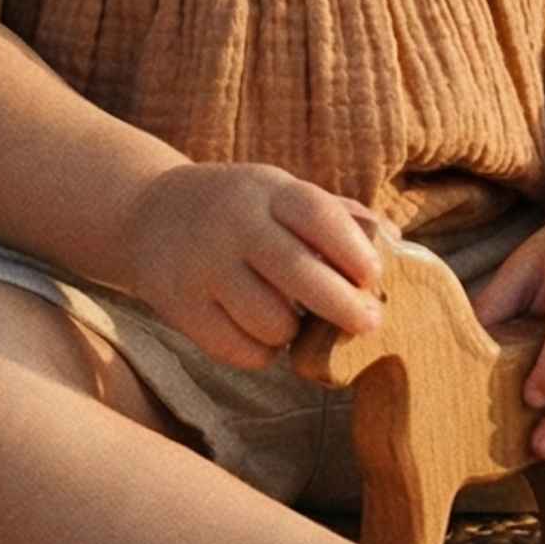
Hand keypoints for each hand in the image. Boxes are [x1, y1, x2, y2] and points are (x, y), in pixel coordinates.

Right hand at [121, 164, 384, 370]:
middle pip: (300, 273)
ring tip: (293, 318)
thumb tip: (398, 242)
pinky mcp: (182, 307)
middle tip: (368, 324)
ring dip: (295, 332)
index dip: (355, 250)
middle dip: (344, 307)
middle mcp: (234, 225)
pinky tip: (260, 332)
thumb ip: (336, 215)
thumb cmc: (237, 207)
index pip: (319, 215)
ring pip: (273, 322)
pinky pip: (242, 350)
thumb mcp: (279, 192)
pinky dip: (263, 352)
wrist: (147, 214)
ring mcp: (204, 267)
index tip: (374, 277)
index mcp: (266, 191)